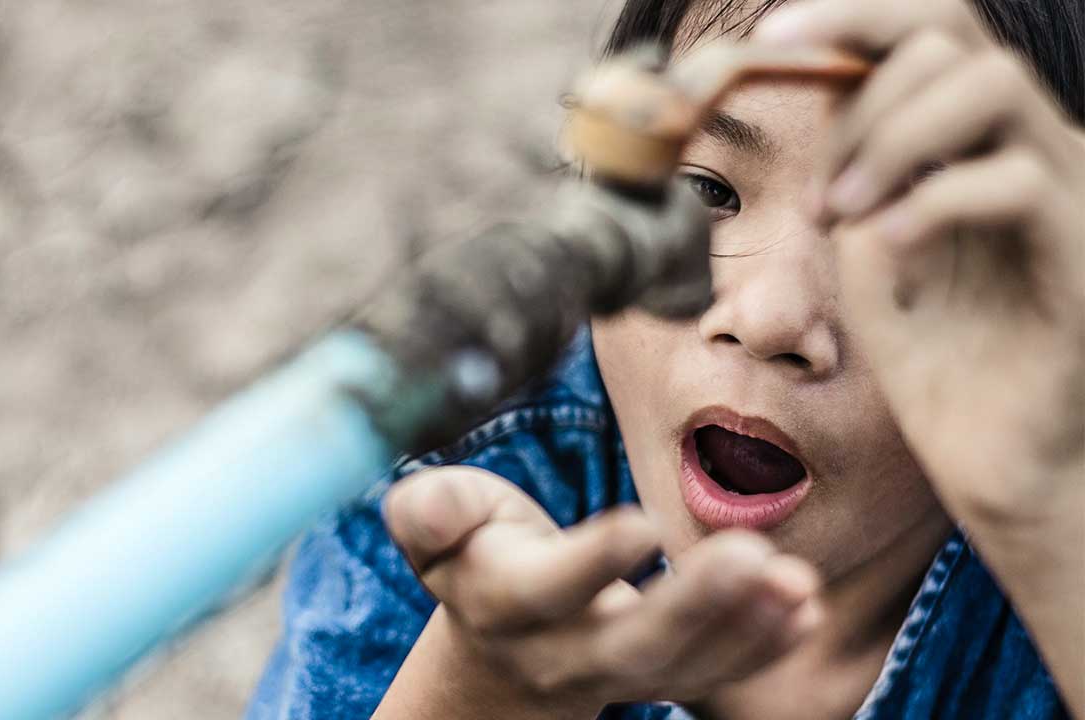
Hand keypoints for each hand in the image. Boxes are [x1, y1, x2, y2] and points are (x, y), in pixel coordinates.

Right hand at [378, 466, 822, 715]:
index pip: (547, 590)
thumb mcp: (435, 525)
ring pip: (684, 667)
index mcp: (502, 603)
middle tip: (752, 555)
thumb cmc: (474, 553)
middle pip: (630, 643)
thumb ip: (429, 510)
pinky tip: (805, 608)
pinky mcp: (662, 677)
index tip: (644, 522)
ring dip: (746, 628)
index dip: (592, 562)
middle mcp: (560, 653)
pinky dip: (764, 647)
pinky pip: (715, 674)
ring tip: (797, 584)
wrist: (501, 646)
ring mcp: (617, 674)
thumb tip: (430, 504)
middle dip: (694, 604)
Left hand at [755, 0, 1084, 524]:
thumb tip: (823, 111)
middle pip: (957, 39)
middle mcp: (1032, 149)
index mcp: (978, 144)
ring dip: (894, 137)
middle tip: (820, 198)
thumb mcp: (868, 255)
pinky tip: (884, 247)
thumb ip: (852, 179)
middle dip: (862, 102)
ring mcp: (1066, 193)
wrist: (996, 460)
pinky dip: (930, 201)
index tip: (774, 34)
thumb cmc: (937, 362)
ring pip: (994, 85)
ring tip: (841, 212)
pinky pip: (1016, 181)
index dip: (856, 15)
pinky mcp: (1081, 250)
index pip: (933, 32)